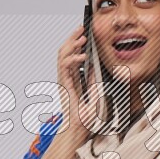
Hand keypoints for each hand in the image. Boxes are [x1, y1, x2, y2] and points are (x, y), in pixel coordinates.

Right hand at [56, 24, 103, 140]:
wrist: (79, 130)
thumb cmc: (85, 117)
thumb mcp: (95, 93)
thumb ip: (94, 80)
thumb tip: (97, 66)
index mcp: (72, 79)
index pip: (72, 55)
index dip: (76, 42)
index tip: (83, 32)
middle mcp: (66, 78)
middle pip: (65, 52)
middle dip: (72, 38)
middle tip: (81, 28)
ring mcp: (63, 81)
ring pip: (62, 56)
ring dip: (71, 44)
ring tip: (81, 37)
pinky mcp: (63, 86)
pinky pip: (65, 68)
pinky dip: (73, 59)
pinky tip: (82, 55)